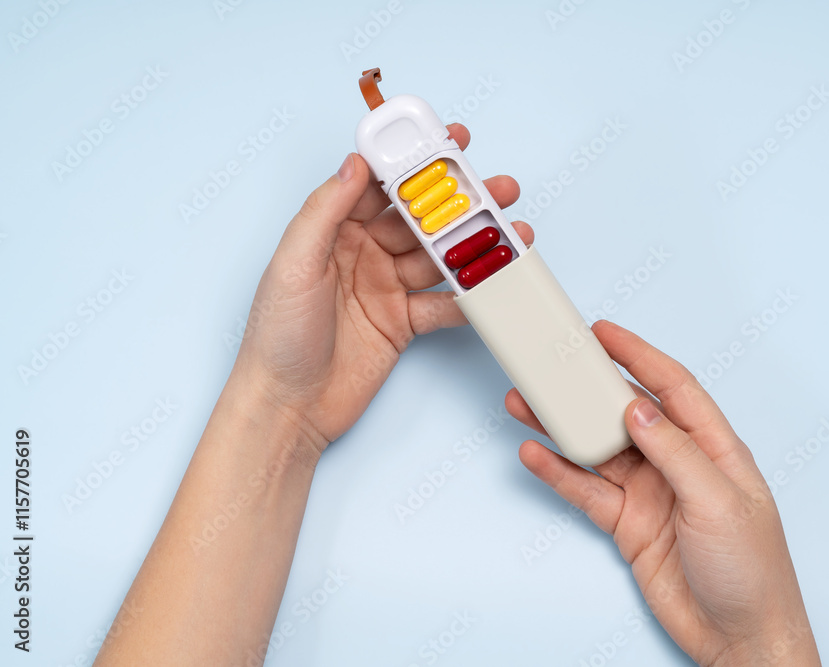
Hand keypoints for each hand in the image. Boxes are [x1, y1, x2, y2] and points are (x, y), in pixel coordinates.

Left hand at [231, 123, 532, 463]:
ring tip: (511, 233)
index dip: (416, 163)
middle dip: (461, 203)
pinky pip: (443, 304)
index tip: (450, 140)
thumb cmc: (276, 337)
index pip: (381, 186)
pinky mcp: (403, 324)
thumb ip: (325, 211)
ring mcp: (386, 289)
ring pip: (439, 260)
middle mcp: (363, 254)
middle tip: (498, 187)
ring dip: (474, 248)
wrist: (287, 408)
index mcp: (333, 231)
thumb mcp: (294, 265)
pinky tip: (494, 286)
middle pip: (421, 220)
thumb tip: (356, 163)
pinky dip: (470, 297)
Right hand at [507, 321, 820, 666]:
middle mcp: (677, 463)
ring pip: (598, 449)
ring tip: (527, 404)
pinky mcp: (627, 522)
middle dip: (587, 388)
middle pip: (625, 413)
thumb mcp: (720, 504)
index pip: (672, 387)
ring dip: (563, 428)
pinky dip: (559, 473)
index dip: (638, 355)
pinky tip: (537, 454)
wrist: (739, 636)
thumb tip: (639, 409)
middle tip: (552, 365)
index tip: (604, 333)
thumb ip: (677, 454)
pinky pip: (586, 490)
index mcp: (712, 447)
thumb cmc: (753, 572)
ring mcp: (649, 492)